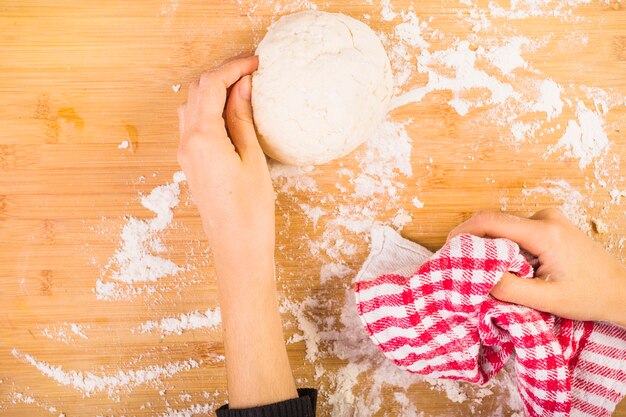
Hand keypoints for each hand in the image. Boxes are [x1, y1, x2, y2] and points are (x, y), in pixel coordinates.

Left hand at [177, 55, 274, 266]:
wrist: (236, 248)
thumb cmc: (250, 210)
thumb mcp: (252, 159)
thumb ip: (242, 119)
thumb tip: (241, 86)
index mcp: (203, 138)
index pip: (212, 86)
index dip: (233, 67)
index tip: (256, 62)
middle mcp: (187, 142)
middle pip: (197, 91)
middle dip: (222, 75)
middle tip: (251, 72)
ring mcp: (185, 153)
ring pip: (191, 106)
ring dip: (213, 90)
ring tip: (242, 90)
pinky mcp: (190, 163)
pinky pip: (192, 124)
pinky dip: (208, 109)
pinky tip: (228, 112)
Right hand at [448, 209, 625, 326]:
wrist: (621, 291)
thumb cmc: (589, 296)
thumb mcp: (545, 299)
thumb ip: (507, 288)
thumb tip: (474, 278)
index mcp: (544, 232)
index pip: (491, 221)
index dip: (463, 232)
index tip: (447, 249)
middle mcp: (545, 217)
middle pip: (495, 223)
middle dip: (474, 243)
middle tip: (461, 266)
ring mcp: (548, 219)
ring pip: (504, 228)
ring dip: (490, 247)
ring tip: (485, 272)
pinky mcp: (549, 225)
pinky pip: (515, 231)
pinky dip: (504, 248)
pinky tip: (506, 268)